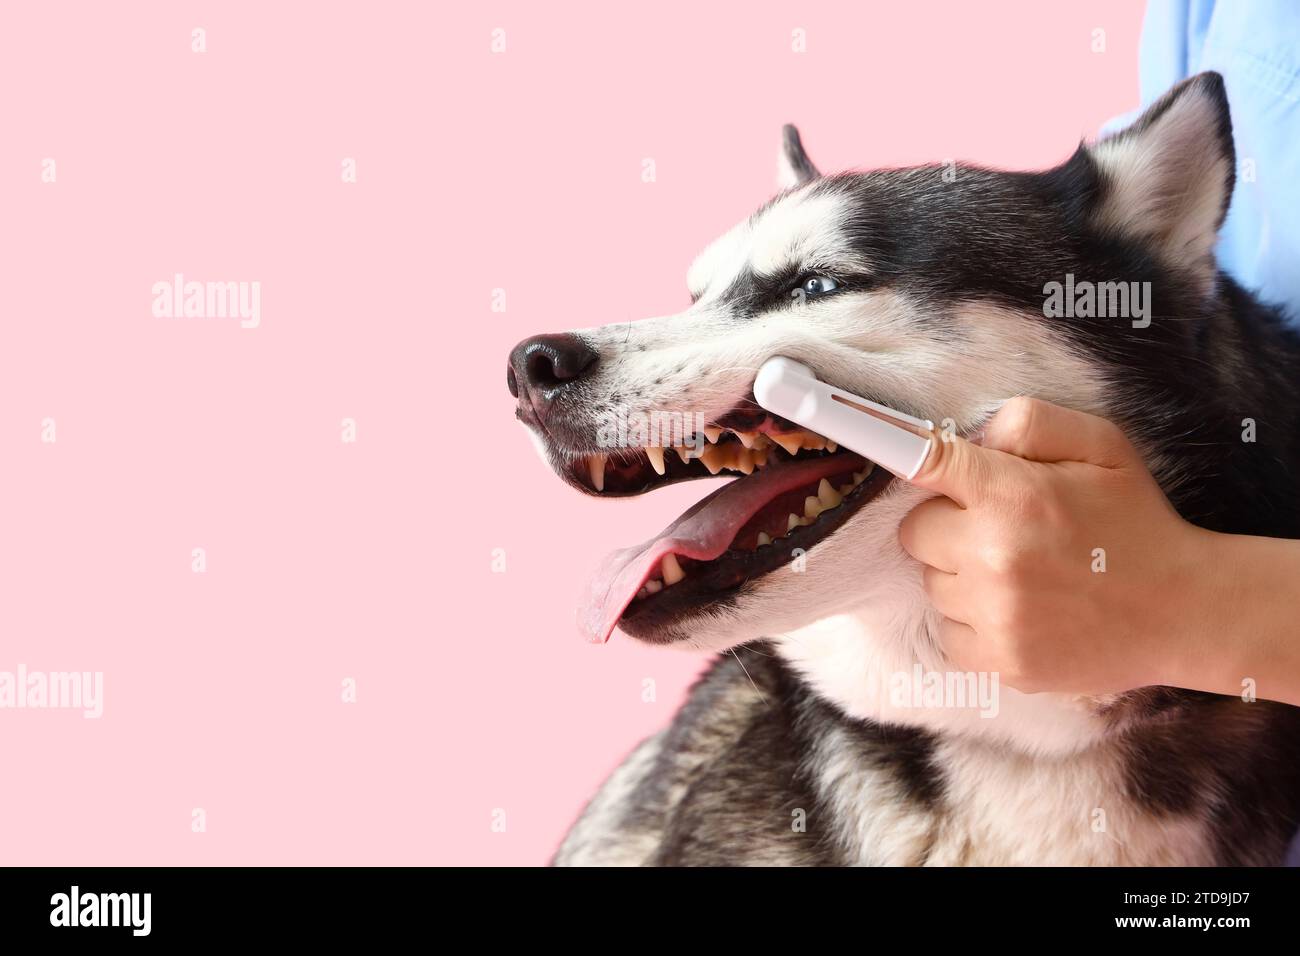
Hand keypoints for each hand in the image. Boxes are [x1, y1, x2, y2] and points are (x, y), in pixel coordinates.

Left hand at [898, 397, 1218, 695]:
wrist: (1185, 611)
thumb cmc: (1136, 521)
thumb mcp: (1101, 446)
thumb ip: (1029, 424)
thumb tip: (967, 438)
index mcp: (1012, 496)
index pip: (924, 464)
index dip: (907, 458)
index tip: (892, 455)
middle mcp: (993, 557)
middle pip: (916, 531)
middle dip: (948, 525)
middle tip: (997, 527)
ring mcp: (995, 617)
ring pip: (932, 585)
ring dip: (960, 577)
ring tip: (1018, 573)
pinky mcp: (1001, 663)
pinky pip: (949, 635)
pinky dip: (973, 625)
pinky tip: (1016, 612)